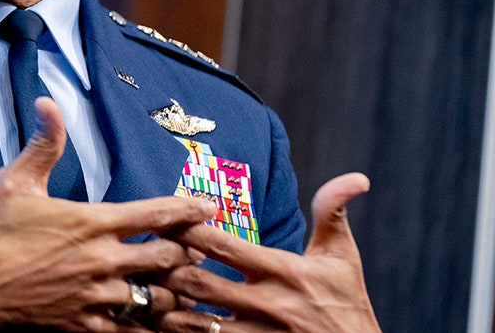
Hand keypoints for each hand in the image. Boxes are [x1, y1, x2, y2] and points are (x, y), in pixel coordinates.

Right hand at [0, 97, 217, 331]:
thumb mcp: (14, 180)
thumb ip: (43, 144)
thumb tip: (48, 104)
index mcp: (92, 222)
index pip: (156, 213)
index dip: (188, 209)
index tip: (207, 207)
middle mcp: (103, 260)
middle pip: (168, 257)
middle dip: (186, 253)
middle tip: (197, 250)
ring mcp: (97, 296)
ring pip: (157, 298)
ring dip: (172, 293)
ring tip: (184, 290)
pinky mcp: (85, 326)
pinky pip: (132, 332)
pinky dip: (148, 327)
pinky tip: (157, 324)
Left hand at [155, 172, 381, 331]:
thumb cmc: (347, 303)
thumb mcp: (343, 257)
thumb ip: (333, 214)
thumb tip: (354, 177)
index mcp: (284, 272)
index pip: (224, 246)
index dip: (188, 230)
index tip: (165, 219)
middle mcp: (268, 305)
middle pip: (200, 285)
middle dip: (167, 271)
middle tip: (142, 258)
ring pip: (197, 325)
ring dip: (167, 311)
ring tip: (143, 295)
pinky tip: (164, 327)